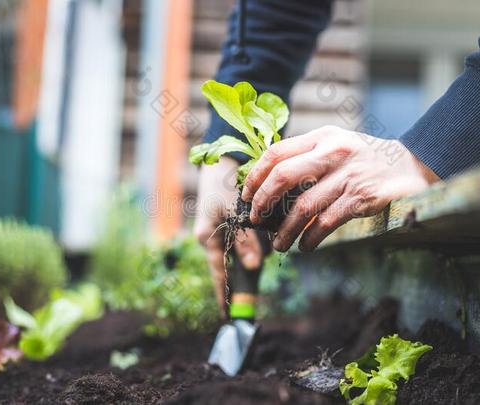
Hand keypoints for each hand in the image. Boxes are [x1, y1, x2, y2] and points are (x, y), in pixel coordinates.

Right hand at [193, 156, 263, 318]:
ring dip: (262, 243)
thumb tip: (256, 266)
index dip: (224, 296)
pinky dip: (264, 232)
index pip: (219, 275)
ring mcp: (228, 230)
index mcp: (208, 238)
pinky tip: (270, 221)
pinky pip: (255, 235)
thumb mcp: (232, 213)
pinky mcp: (240, 221)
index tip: (229, 317)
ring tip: (266, 227)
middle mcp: (217, 237)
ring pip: (252, 248)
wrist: (224, 158)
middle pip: (239, 263)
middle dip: (253, 261)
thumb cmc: (223, 184)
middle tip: (260, 257)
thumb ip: (244, 240)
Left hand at [241, 126, 439, 251]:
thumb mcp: (336, 145)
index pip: (277, 152)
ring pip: (303, 206)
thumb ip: (307, 156)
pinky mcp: (362, 198)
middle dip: (263, 202)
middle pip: (283, 176)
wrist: (412, 166)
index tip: (246, 196)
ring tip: (279, 244)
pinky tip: (305, 246)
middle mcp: (334, 151)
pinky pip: (326, 222)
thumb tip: (268, 184)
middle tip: (256, 219)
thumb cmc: (365, 159)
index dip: (255, 176)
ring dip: (285, 230)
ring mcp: (348, 175)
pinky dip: (311, 238)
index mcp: (322, 136)